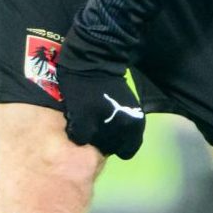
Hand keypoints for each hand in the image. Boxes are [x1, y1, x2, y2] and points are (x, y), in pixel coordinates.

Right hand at [56, 35, 144, 159]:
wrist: (94, 61)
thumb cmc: (112, 84)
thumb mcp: (129, 107)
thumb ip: (125, 126)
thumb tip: (115, 144)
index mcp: (136, 125)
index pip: (127, 151)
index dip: (117, 143)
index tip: (111, 132)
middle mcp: (122, 129)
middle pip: (109, 149)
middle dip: (103, 139)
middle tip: (97, 124)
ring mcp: (103, 126)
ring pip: (93, 145)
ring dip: (89, 136)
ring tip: (87, 120)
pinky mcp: (83, 122)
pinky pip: (78, 137)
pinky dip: (76, 130)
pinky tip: (77, 118)